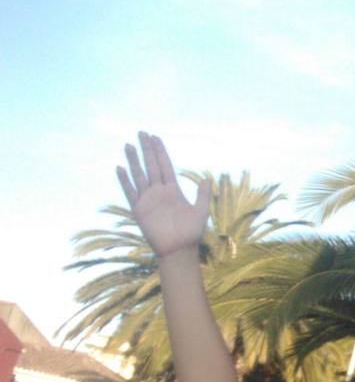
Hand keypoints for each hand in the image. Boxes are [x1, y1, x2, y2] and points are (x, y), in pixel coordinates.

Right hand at [117, 131, 209, 257]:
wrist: (178, 250)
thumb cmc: (191, 233)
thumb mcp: (201, 211)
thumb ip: (203, 195)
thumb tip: (208, 179)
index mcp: (173, 190)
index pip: (165, 166)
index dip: (160, 152)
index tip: (155, 137)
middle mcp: (159, 192)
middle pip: (151, 166)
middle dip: (147, 150)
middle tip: (141, 132)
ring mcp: (148, 199)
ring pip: (139, 175)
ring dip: (134, 160)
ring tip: (129, 145)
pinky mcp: (139, 209)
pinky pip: (130, 192)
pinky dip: (125, 180)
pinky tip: (120, 168)